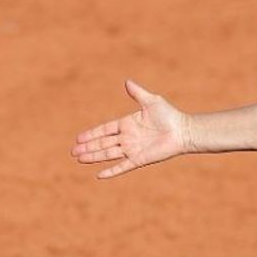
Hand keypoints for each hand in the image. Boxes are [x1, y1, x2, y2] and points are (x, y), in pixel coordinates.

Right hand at [71, 80, 190, 178]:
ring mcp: (132, 150)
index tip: (78, 138)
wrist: (183, 131)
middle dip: (87, 147)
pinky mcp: (139, 159)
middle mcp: (127, 138)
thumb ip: (137, 93)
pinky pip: (122, 166)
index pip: (105, 130)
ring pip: (108, 154)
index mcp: (127, 124)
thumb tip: (126, 81)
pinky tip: (99, 175)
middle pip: (103, 143)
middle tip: (73, 151)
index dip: (91, 134)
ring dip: (94, 157)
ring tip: (79, 159)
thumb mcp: (151, 101)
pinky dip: (111, 171)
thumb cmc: (169, 115)